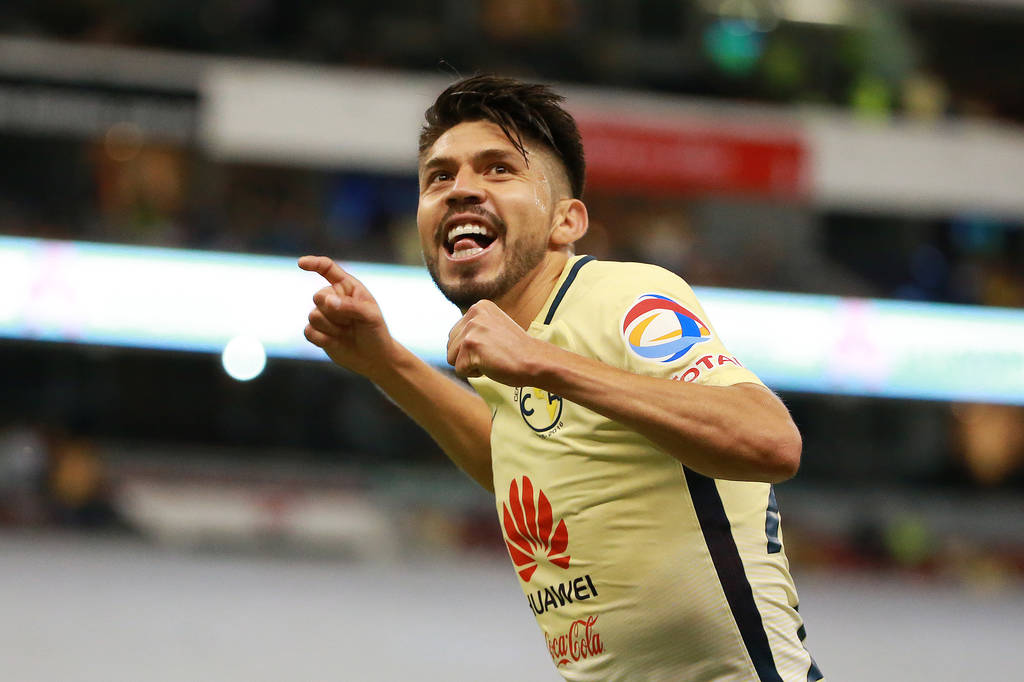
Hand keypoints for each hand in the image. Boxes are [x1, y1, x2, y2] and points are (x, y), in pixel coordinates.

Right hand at [298, 255, 395, 377]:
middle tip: (351, 322)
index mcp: (347, 287)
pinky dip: (322, 338)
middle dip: (334, 312)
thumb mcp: (370, 316)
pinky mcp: (316, 332)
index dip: (314, 263)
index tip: (301, 263)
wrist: (373, 358)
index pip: (327, 269)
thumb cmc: (375, 332)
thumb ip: (349, 306)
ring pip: (313, 316)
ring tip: (346, 332)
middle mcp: (332, 298)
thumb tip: (326, 301)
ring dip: (331, 327)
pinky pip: (308, 331)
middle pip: (318, 296)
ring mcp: (323, 315)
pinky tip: (335, 342)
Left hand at [446, 300, 545, 385]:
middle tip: (493, 353)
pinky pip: (459, 370)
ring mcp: (472, 327)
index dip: (473, 348)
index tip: (494, 345)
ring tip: (492, 358)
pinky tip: (492, 364)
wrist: (535, 361)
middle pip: (450, 346)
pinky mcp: (470, 344)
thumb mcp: (493, 328)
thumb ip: (474, 328)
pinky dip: (474, 374)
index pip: (455, 335)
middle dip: (467, 356)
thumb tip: (451, 340)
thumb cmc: (516, 351)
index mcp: (479, 306)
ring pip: (452, 358)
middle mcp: (474, 312)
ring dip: (470, 365)